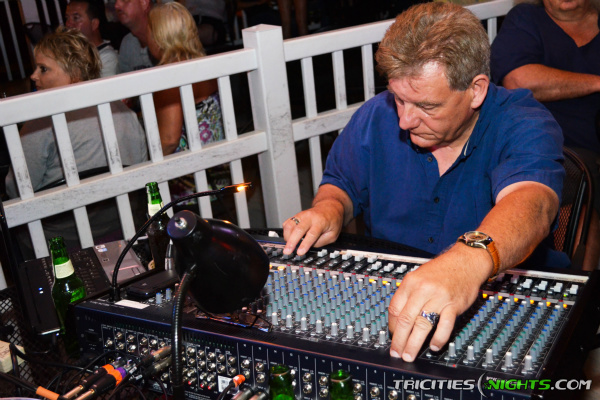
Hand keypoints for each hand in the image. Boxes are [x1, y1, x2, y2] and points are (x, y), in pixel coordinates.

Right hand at [283, 203, 343, 255]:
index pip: (312, 234)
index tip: (300, 252)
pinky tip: (289, 238)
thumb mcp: (333, 234)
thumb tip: (309, 247)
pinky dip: (286, 232)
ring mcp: (301, 215)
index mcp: (320, 222)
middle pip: (298, 229)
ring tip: (288, 247)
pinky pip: (287, 224)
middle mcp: (309, 217)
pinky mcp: (295, 216)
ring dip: (287, 237)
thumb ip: (321, 242)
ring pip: (290, 225)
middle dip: (291, 242)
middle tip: (287, 251)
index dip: (305, 244)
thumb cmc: (332, 221)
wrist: (328, 207)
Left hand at [387, 244, 489, 360]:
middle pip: (406, 319)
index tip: (392, 336)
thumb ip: (408, 295)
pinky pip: (444, 325)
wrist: (465, 261)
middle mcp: (422, 290)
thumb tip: (398, 319)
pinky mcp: (454, 305)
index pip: (395, 308)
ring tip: (409, 355)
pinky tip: (433, 346)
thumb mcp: (418, 276)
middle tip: (396, 353)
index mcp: (410, 282)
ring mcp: (439, 298)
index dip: (391, 326)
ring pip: (422, 325)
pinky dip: (438, 338)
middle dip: (399, 340)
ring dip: (414, 343)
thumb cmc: (441, 271)